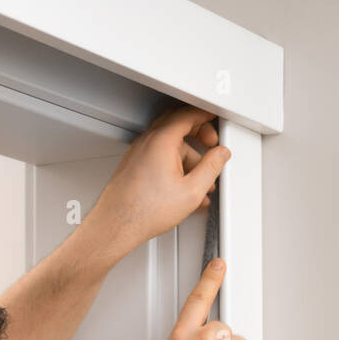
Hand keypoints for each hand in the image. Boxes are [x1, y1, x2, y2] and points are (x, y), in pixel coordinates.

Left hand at [86, 105, 230, 260]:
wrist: (117, 225)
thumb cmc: (145, 211)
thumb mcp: (191, 191)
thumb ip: (211, 168)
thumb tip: (220, 155)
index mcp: (162, 141)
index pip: (187, 115)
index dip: (205, 114)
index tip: (214, 116)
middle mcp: (147, 142)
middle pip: (177, 125)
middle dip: (198, 133)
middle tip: (211, 143)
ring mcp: (138, 153)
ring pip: (168, 145)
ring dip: (187, 156)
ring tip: (200, 178)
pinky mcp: (133, 166)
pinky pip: (157, 157)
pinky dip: (173, 164)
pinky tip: (182, 186)